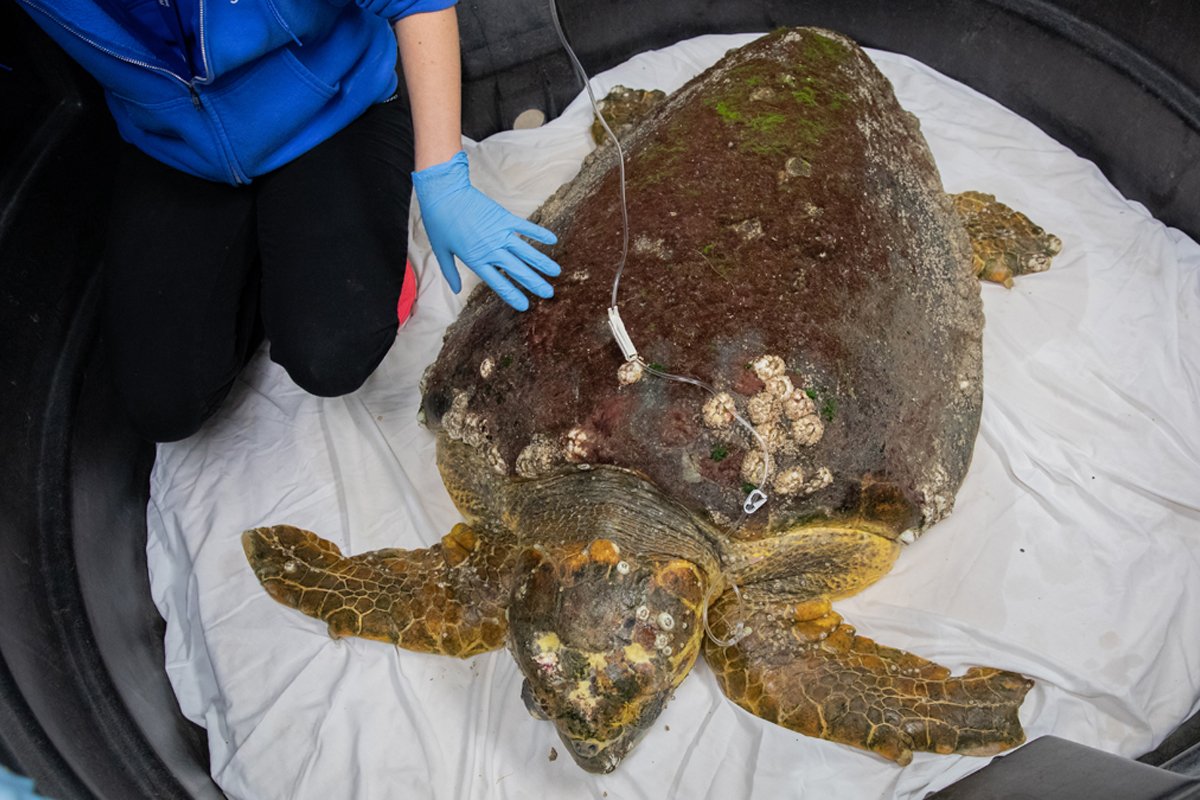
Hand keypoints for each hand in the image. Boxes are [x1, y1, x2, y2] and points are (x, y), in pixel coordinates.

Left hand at [413, 151, 560, 310]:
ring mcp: (500, 233)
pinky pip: (526, 227)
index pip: (499, 284)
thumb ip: (450, 272)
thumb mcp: (441, 251)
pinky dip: (539, 233)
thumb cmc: (439, 222)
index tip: (525, 306)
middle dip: (535, 283)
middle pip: (518, 271)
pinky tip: (553, 240)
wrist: (444, 193)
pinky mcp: (504, 217)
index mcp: (476, 260)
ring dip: (543, 262)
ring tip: (556, 272)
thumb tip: (455, 291)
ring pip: (527, 252)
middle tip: (549, 293)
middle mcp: (492, 249)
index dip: (513, 296)